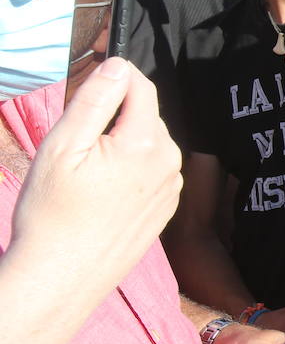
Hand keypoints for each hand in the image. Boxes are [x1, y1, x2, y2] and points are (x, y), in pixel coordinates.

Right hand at [11, 58, 180, 277]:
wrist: (61, 278)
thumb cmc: (53, 214)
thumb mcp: (63, 147)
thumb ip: (95, 100)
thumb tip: (118, 66)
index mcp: (147, 142)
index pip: (141, 87)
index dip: (114, 78)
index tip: (88, 88)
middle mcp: (170, 162)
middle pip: (144, 116)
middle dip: (113, 118)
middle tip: (76, 144)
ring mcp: (172, 188)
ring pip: (148, 144)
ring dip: (121, 146)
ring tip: (87, 176)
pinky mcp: (166, 208)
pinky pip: (151, 172)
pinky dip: (129, 172)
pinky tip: (102, 195)